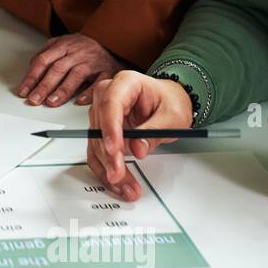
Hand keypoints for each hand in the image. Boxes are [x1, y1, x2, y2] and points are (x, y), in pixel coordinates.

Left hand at [18, 33, 126, 106]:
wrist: (110, 40)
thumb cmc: (82, 47)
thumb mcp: (61, 43)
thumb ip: (45, 55)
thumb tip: (30, 71)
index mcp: (63, 45)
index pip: (43, 61)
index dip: (32, 77)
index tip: (24, 91)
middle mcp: (77, 53)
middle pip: (58, 69)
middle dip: (44, 86)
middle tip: (34, 100)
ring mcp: (93, 61)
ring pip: (76, 75)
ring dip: (62, 90)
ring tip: (51, 102)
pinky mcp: (107, 70)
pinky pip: (98, 82)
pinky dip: (89, 92)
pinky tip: (79, 101)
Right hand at [86, 71, 193, 199]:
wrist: (169, 102)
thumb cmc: (170, 102)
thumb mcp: (173, 116)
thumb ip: (155, 131)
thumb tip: (138, 148)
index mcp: (126, 83)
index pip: (111, 103)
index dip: (110, 128)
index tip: (115, 149)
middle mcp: (108, 95)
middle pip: (100, 126)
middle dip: (109, 155)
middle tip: (119, 174)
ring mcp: (102, 113)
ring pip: (95, 142)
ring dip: (107, 166)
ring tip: (125, 185)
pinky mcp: (101, 130)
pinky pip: (96, 151)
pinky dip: (105, 168)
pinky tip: (117, 182)